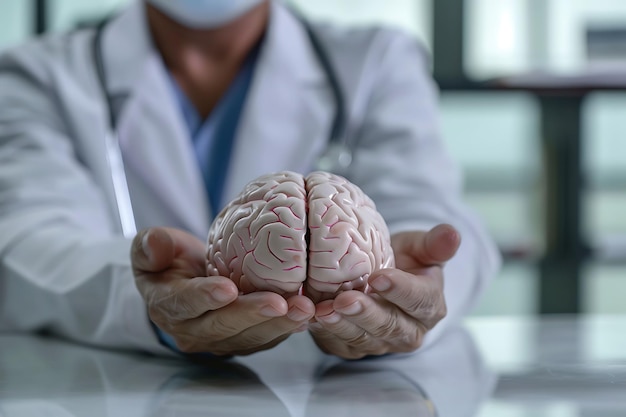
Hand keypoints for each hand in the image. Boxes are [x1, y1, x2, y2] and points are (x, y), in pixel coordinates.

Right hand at [131, 227, 314, 355]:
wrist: (187, 282)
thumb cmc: (171, 263)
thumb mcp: (150, 250)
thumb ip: (149, 246)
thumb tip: (154, 242)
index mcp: (168, 307)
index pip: (185, 304)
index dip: (205, 297)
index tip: (227, 288)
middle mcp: (194, 331)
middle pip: (224, 325)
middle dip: (253, 314)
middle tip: (279, 302)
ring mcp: (222, 339)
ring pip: (251, 336)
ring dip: (279, 324)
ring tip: (303, 308)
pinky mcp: (246, 340)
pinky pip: (267, 337)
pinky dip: (288, 326)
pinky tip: (307, 313)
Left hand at [308, 224, 459, 358]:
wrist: (378, 280)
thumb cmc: (401, 261)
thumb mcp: (419, 248)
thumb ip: (434, 244)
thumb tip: (453, 233)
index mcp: (430, 306)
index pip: (419, 300)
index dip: (400, 290)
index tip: (378, 277)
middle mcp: (409, 332)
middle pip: (389, 326)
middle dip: (366, 313)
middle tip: (346, 299)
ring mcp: (380, 344)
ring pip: (362, 339)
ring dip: (342, 325)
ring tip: (323, 310)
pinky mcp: (353, 348)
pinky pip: (339, 344)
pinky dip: (323, 333)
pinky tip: (310, 317)